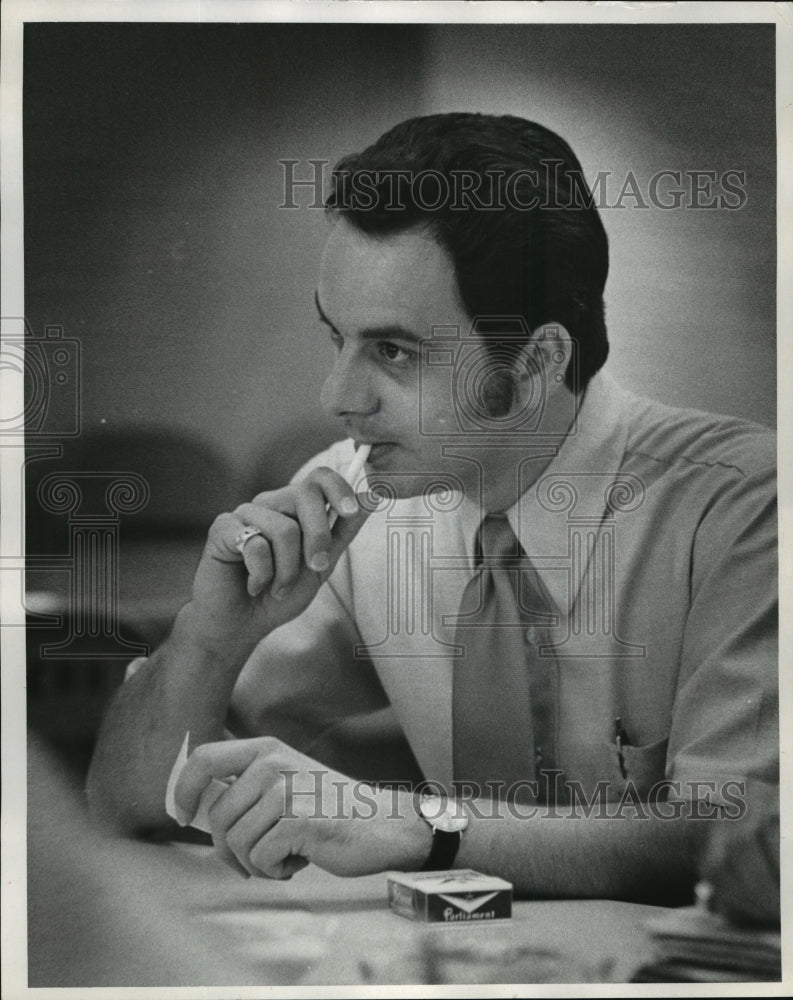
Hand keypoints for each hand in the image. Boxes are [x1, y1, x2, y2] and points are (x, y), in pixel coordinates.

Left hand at [173, 737, 430, 878]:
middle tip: (258, 858)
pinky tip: (299, 861)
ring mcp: (286, 790)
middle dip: (228, 850)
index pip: (204, 759)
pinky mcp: (298, 820)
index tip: (181, 815)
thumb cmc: (329, 811)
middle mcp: (273, 763)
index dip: (183, 790)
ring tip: (286, 855)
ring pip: (235, 843)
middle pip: (216, 817)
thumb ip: (247, 787)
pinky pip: (259, 859)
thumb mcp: (287, 782)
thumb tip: (194, 808)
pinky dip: (275, 871)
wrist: (383, 825)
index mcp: (267, 749)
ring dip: (255, 864)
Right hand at [186, 467, 370, 655]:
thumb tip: (371, 497)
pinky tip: (253, 586)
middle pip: (305, 494)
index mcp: (294, 508)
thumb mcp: (321, 566)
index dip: (339, 488)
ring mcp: (245, 513)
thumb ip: (342, 532)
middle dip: (318, 536)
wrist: (241, 624)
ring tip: (277, 587)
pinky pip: (256, 545)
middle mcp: (270, 504)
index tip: (351, 511)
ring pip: (284, 528)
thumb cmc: (279, 594)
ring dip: (288, 570)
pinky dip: (262, 576)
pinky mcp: (222, 528)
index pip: (319, 478)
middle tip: (314, 567)